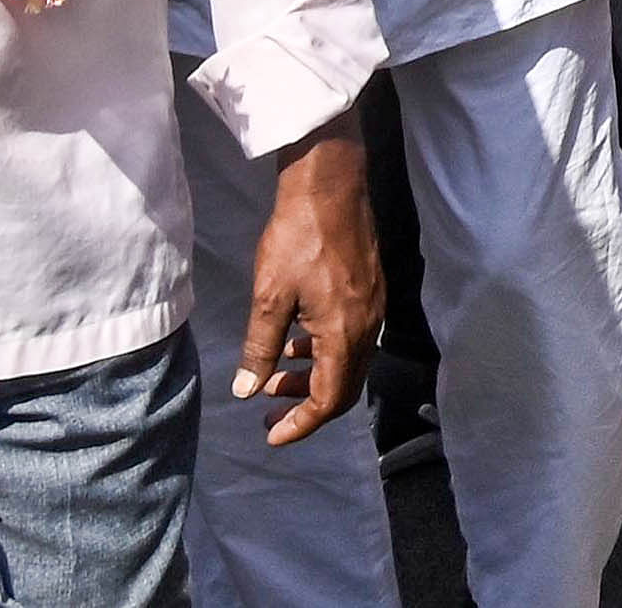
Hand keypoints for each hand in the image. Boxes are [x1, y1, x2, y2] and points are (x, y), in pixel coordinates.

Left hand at [234, 123, 381, 447]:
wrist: (332, 185)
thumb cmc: (297, 240)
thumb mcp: (269, 297)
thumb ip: (260, 348)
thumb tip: (247, 390)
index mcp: (344, 334)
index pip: (329, 399)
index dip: (301, 425)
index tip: (272, 436)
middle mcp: (368, 327)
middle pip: (345, 386)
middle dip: (306, 406)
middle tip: (268, 413)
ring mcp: (374, 308)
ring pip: (350, 362)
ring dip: (314, 378)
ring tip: (275, 378)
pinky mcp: (372, 290)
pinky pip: (353, 338)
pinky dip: (324, 353)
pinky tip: (296, 340)